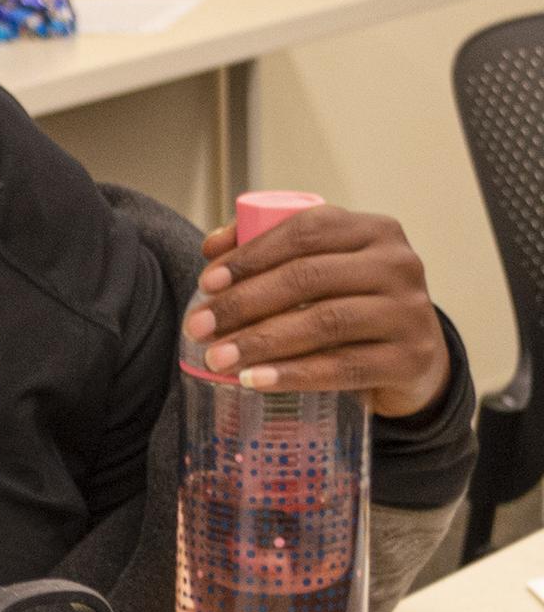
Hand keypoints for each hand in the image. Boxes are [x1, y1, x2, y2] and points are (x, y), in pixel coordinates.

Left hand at [183, 204, 451, 417]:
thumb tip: (212, 249)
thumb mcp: (321, 269)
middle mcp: (398, 265)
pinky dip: (293, 374)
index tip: (207, 283)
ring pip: (324, 322)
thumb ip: (270, 252)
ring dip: (261, 341)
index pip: (307, 230)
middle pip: (308, 277)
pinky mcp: (411, 359)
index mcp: (373, 231)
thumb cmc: (352, 303)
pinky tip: (254, 380)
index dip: (252, 254)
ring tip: (217, 358)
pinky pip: (343, 367)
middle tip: (198, 327)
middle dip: (244, 302)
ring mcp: (409, 312)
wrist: (413, 358)